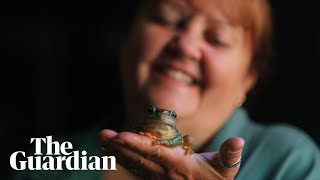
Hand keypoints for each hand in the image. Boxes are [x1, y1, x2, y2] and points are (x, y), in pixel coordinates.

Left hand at [97, 129, 243, 179]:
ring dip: (116, 151)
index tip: (121, 136)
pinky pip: (134, 166)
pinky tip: (109, 150)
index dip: (138, 145)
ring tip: (101, 139)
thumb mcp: (226, 169)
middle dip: (119, 146)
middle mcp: (164, 171)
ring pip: (133, 162)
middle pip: (138, 157)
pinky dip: (121, 157)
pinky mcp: (154, 176)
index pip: (155, 153)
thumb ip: (230, 155)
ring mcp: (156, 176)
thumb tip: (238, 141)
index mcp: (178, 165)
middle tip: (102, 134)